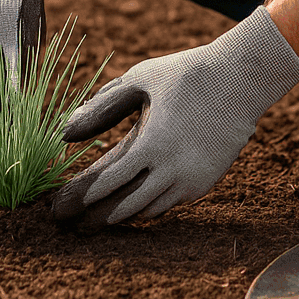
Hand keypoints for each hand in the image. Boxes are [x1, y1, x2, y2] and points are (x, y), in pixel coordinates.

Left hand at [51, 6, 298, 229]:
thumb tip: (65, 132)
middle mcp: (171, 170)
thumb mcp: (140, 81)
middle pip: (122, 206)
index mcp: (152, 144)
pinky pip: (166, 204)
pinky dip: (145, 207)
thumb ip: (102, 107)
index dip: (79, 196)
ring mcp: (190, 181)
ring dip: (118, 216)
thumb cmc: (186, 74)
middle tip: (69, 223)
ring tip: (92, 220)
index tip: (57, 206)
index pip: (106, 181)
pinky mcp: (203, 184)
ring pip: (145, 211)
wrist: (242, 80)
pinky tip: (128, 205)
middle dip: (92, 217)